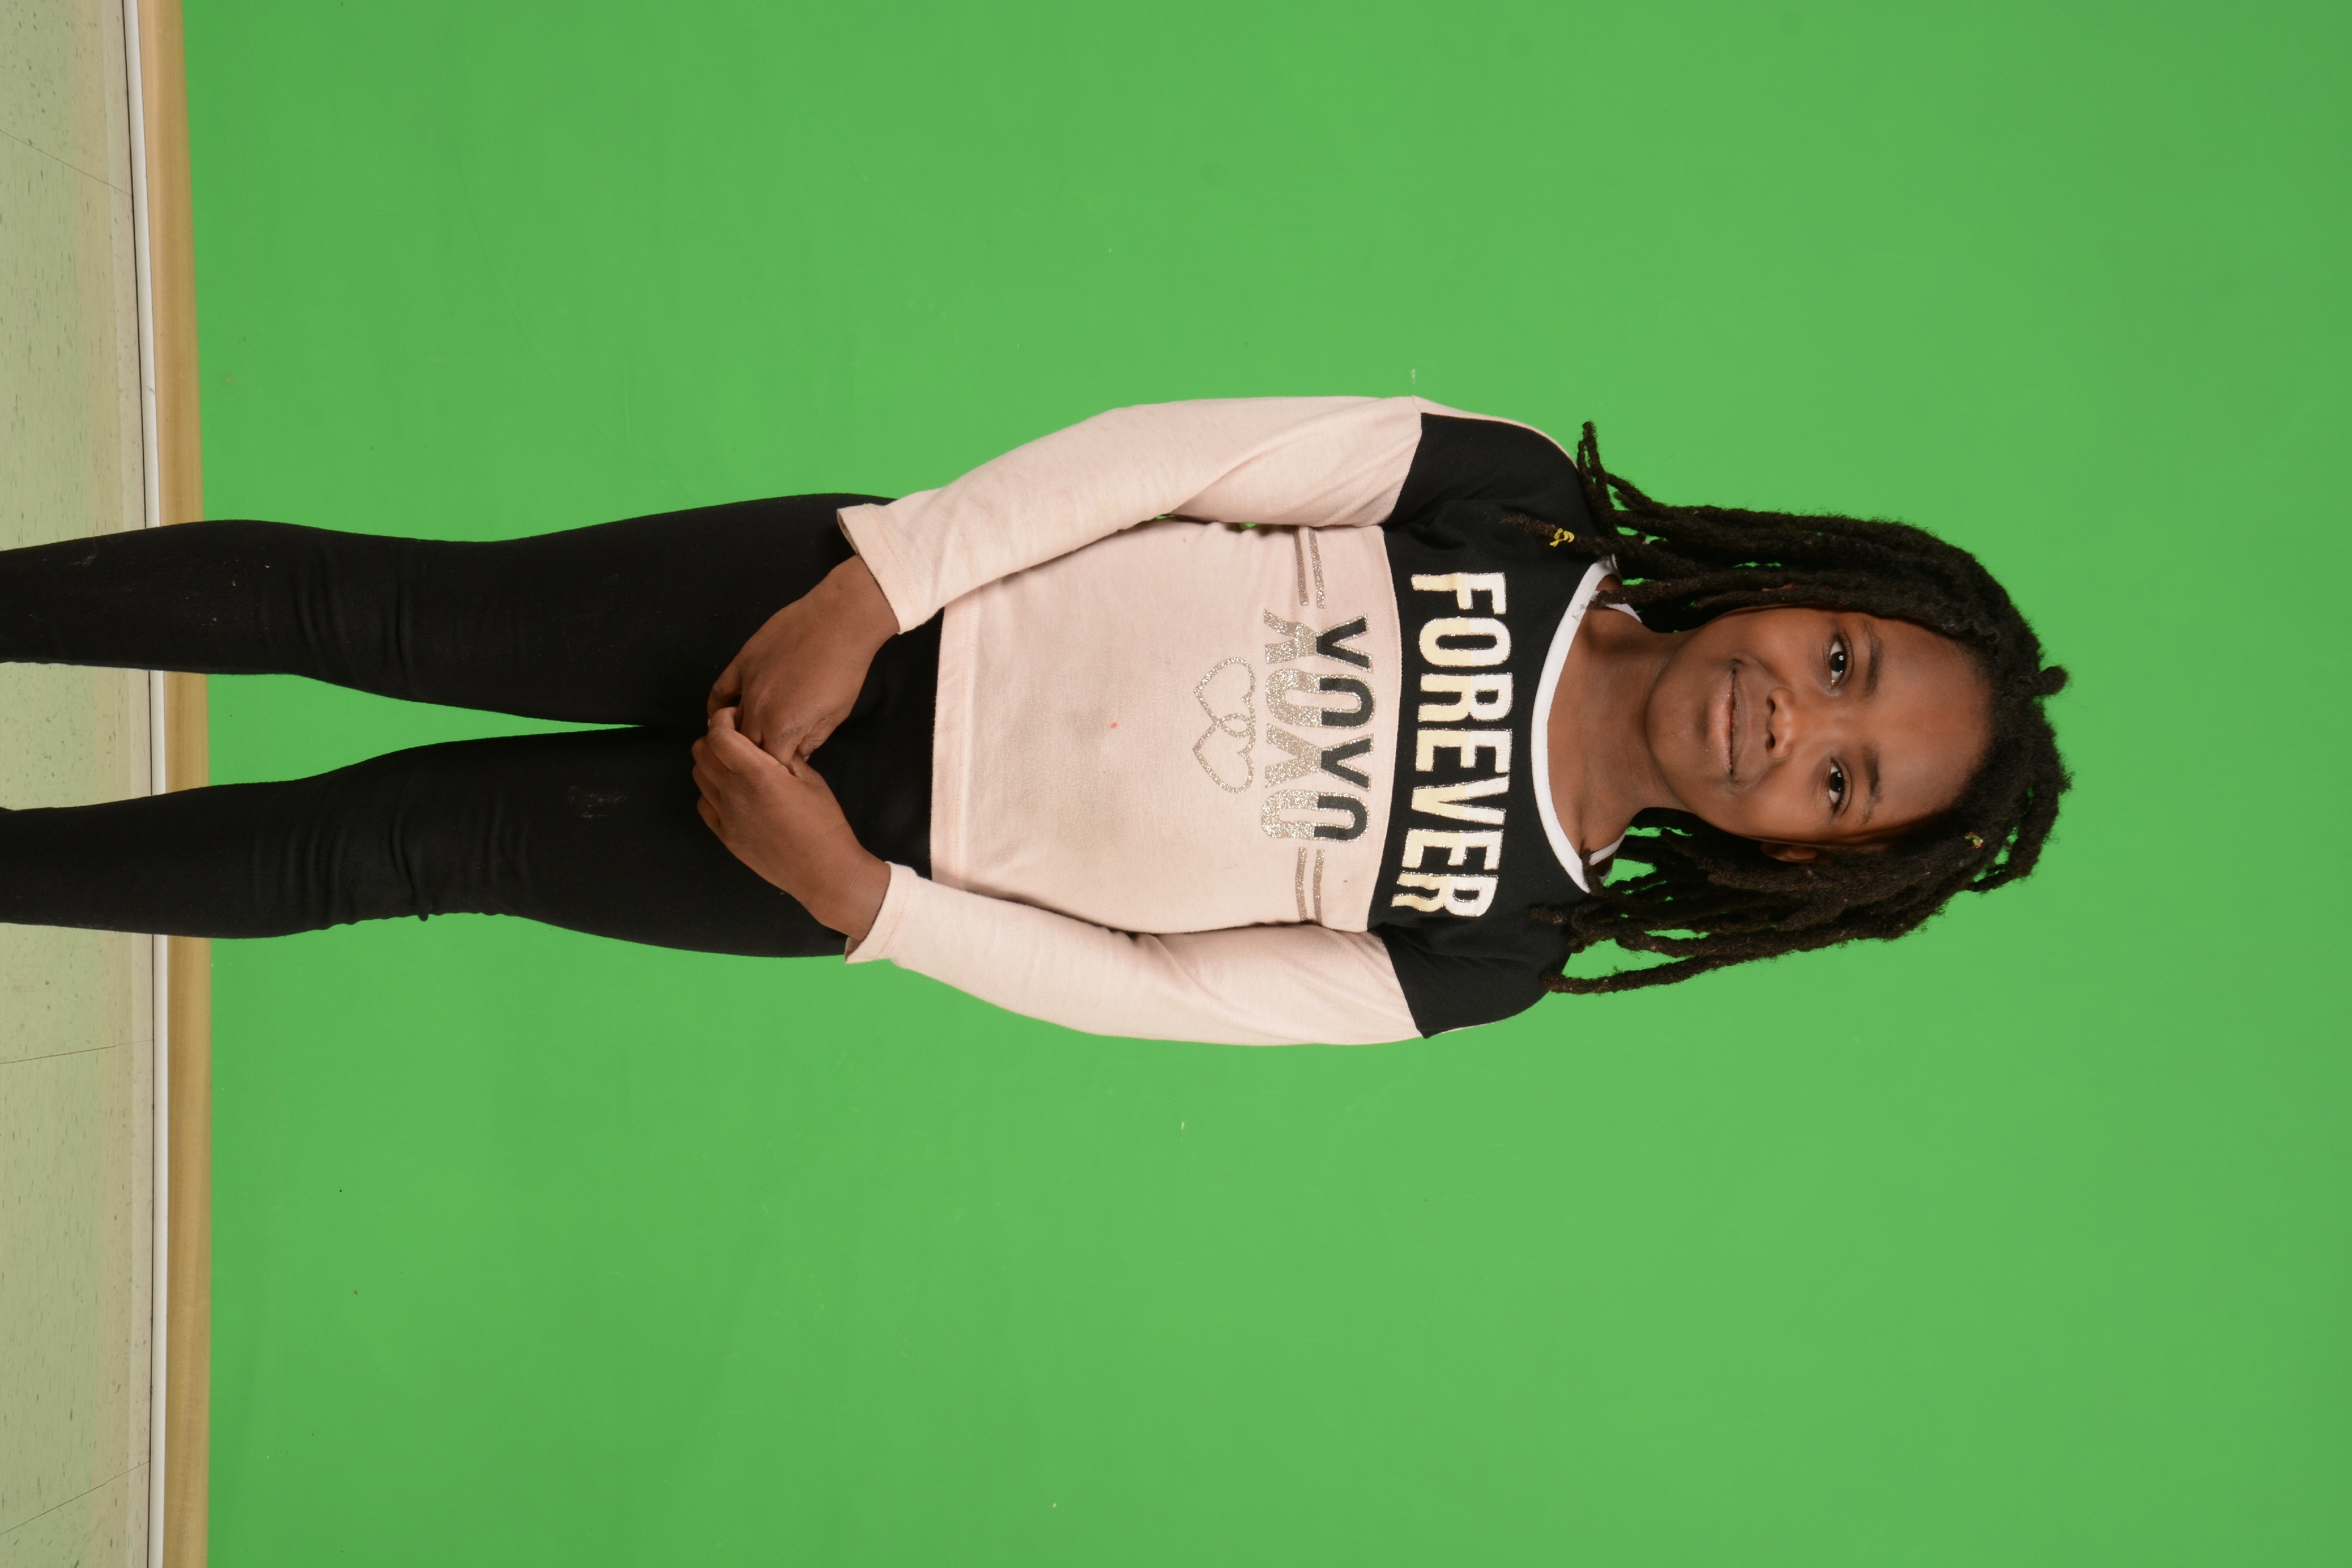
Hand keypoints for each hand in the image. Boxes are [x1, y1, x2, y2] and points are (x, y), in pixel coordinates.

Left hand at [693, 707, 890, 941]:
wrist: (823, 871)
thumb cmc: (824, 824)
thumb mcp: (810, 779)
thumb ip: (782, 755)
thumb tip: (765, 739)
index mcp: (758, 775)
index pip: (718, 736)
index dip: (722, 719)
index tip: (735, 717)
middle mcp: (735, 794)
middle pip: (701, 752)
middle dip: (714, 738)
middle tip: (736, 738)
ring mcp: (726, 817)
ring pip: (699, 776)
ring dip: (711, 763)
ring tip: (735, 765)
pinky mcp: (726, 836)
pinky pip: (704, 804)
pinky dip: (711, 792)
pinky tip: (733, 793)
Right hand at [708, 555, 899, 764]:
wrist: (839, 621)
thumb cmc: (844, 668)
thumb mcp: (836, 714)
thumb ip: (812, 740)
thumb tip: (797, 756)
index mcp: (783, 728)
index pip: (769, 765)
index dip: (777, 771)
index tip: (783, 771)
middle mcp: (758, 710)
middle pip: (746, 748)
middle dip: (756, 757)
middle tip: (767, 757)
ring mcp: (746, 685)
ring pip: (729, 723)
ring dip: (737, 735)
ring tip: (745, 742)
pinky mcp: (741, 663)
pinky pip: (718, 692)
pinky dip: (716, 707)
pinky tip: (719, 716)